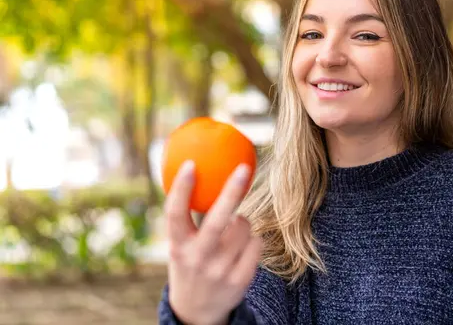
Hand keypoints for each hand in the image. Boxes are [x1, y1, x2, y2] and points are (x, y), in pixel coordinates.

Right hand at [165, 161, 262, 324]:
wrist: (197, 313)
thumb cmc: (189, 264)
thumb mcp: (179, 245)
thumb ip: (185, 218)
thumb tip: (195, 172)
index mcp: (177, 247)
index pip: (175, 214)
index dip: (182, 188)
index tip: (191, 163)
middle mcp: (197, 258)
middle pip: (217, 220)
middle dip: (231, 192)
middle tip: (243, 169)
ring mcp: (220, 271)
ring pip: (243, 227)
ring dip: (242, 220)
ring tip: (233, 229)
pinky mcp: (240, 280)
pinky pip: (256, 242)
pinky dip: (253, 238)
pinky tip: (244, 245)